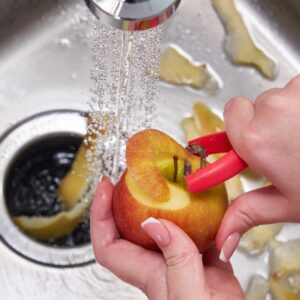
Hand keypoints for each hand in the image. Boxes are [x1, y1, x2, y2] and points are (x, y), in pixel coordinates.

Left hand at [91, 177, 243, 299]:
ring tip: (163, 180)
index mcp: (148, 271)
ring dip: (159, 201)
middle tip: (131, 177)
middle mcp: (159, 260)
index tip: (105, 189)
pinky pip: (194, 227)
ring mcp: (180, 256)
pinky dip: (197, 212)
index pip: (108, 243)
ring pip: (161, 223)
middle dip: (124, 199)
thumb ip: (176, 260)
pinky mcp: (202, 255)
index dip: (100, 215)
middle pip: (129, 227)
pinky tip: (204, 201)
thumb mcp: (191, 294)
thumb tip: (155, 224)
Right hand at [216, 75, 299, 261]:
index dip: (240, 124)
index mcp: (256, 139)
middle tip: (289, 143)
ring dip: (292, 112)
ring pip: (284, 95)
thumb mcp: (287, 204)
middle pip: (258, 105)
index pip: (231, 111)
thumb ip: (246, 214)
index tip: (251, 136)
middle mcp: (274, 108)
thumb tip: (222, 239)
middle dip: (268, 122)